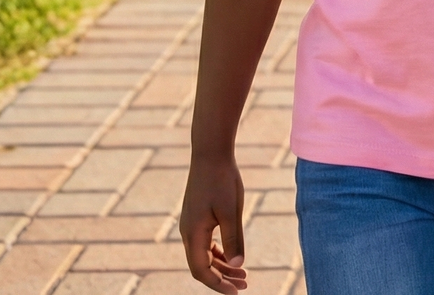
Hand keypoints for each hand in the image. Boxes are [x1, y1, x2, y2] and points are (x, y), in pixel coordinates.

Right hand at [180, 153, 247, 291]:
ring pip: (204, 254)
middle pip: (202, 266)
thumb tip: (238, 265)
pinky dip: (218, 252)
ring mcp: (191, 224)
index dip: (217, 285)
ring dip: (222, 265)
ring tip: (243, 273)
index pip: (201, 271)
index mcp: (193, 234)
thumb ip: (234, 238)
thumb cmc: (222, 180)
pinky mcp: (196, 216)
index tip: (235, 292)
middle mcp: (188, 232)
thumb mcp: (231, 210)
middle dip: (222, 278)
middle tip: (245, 284)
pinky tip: (232, 254)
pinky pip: (205, 242)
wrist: (211, 152)